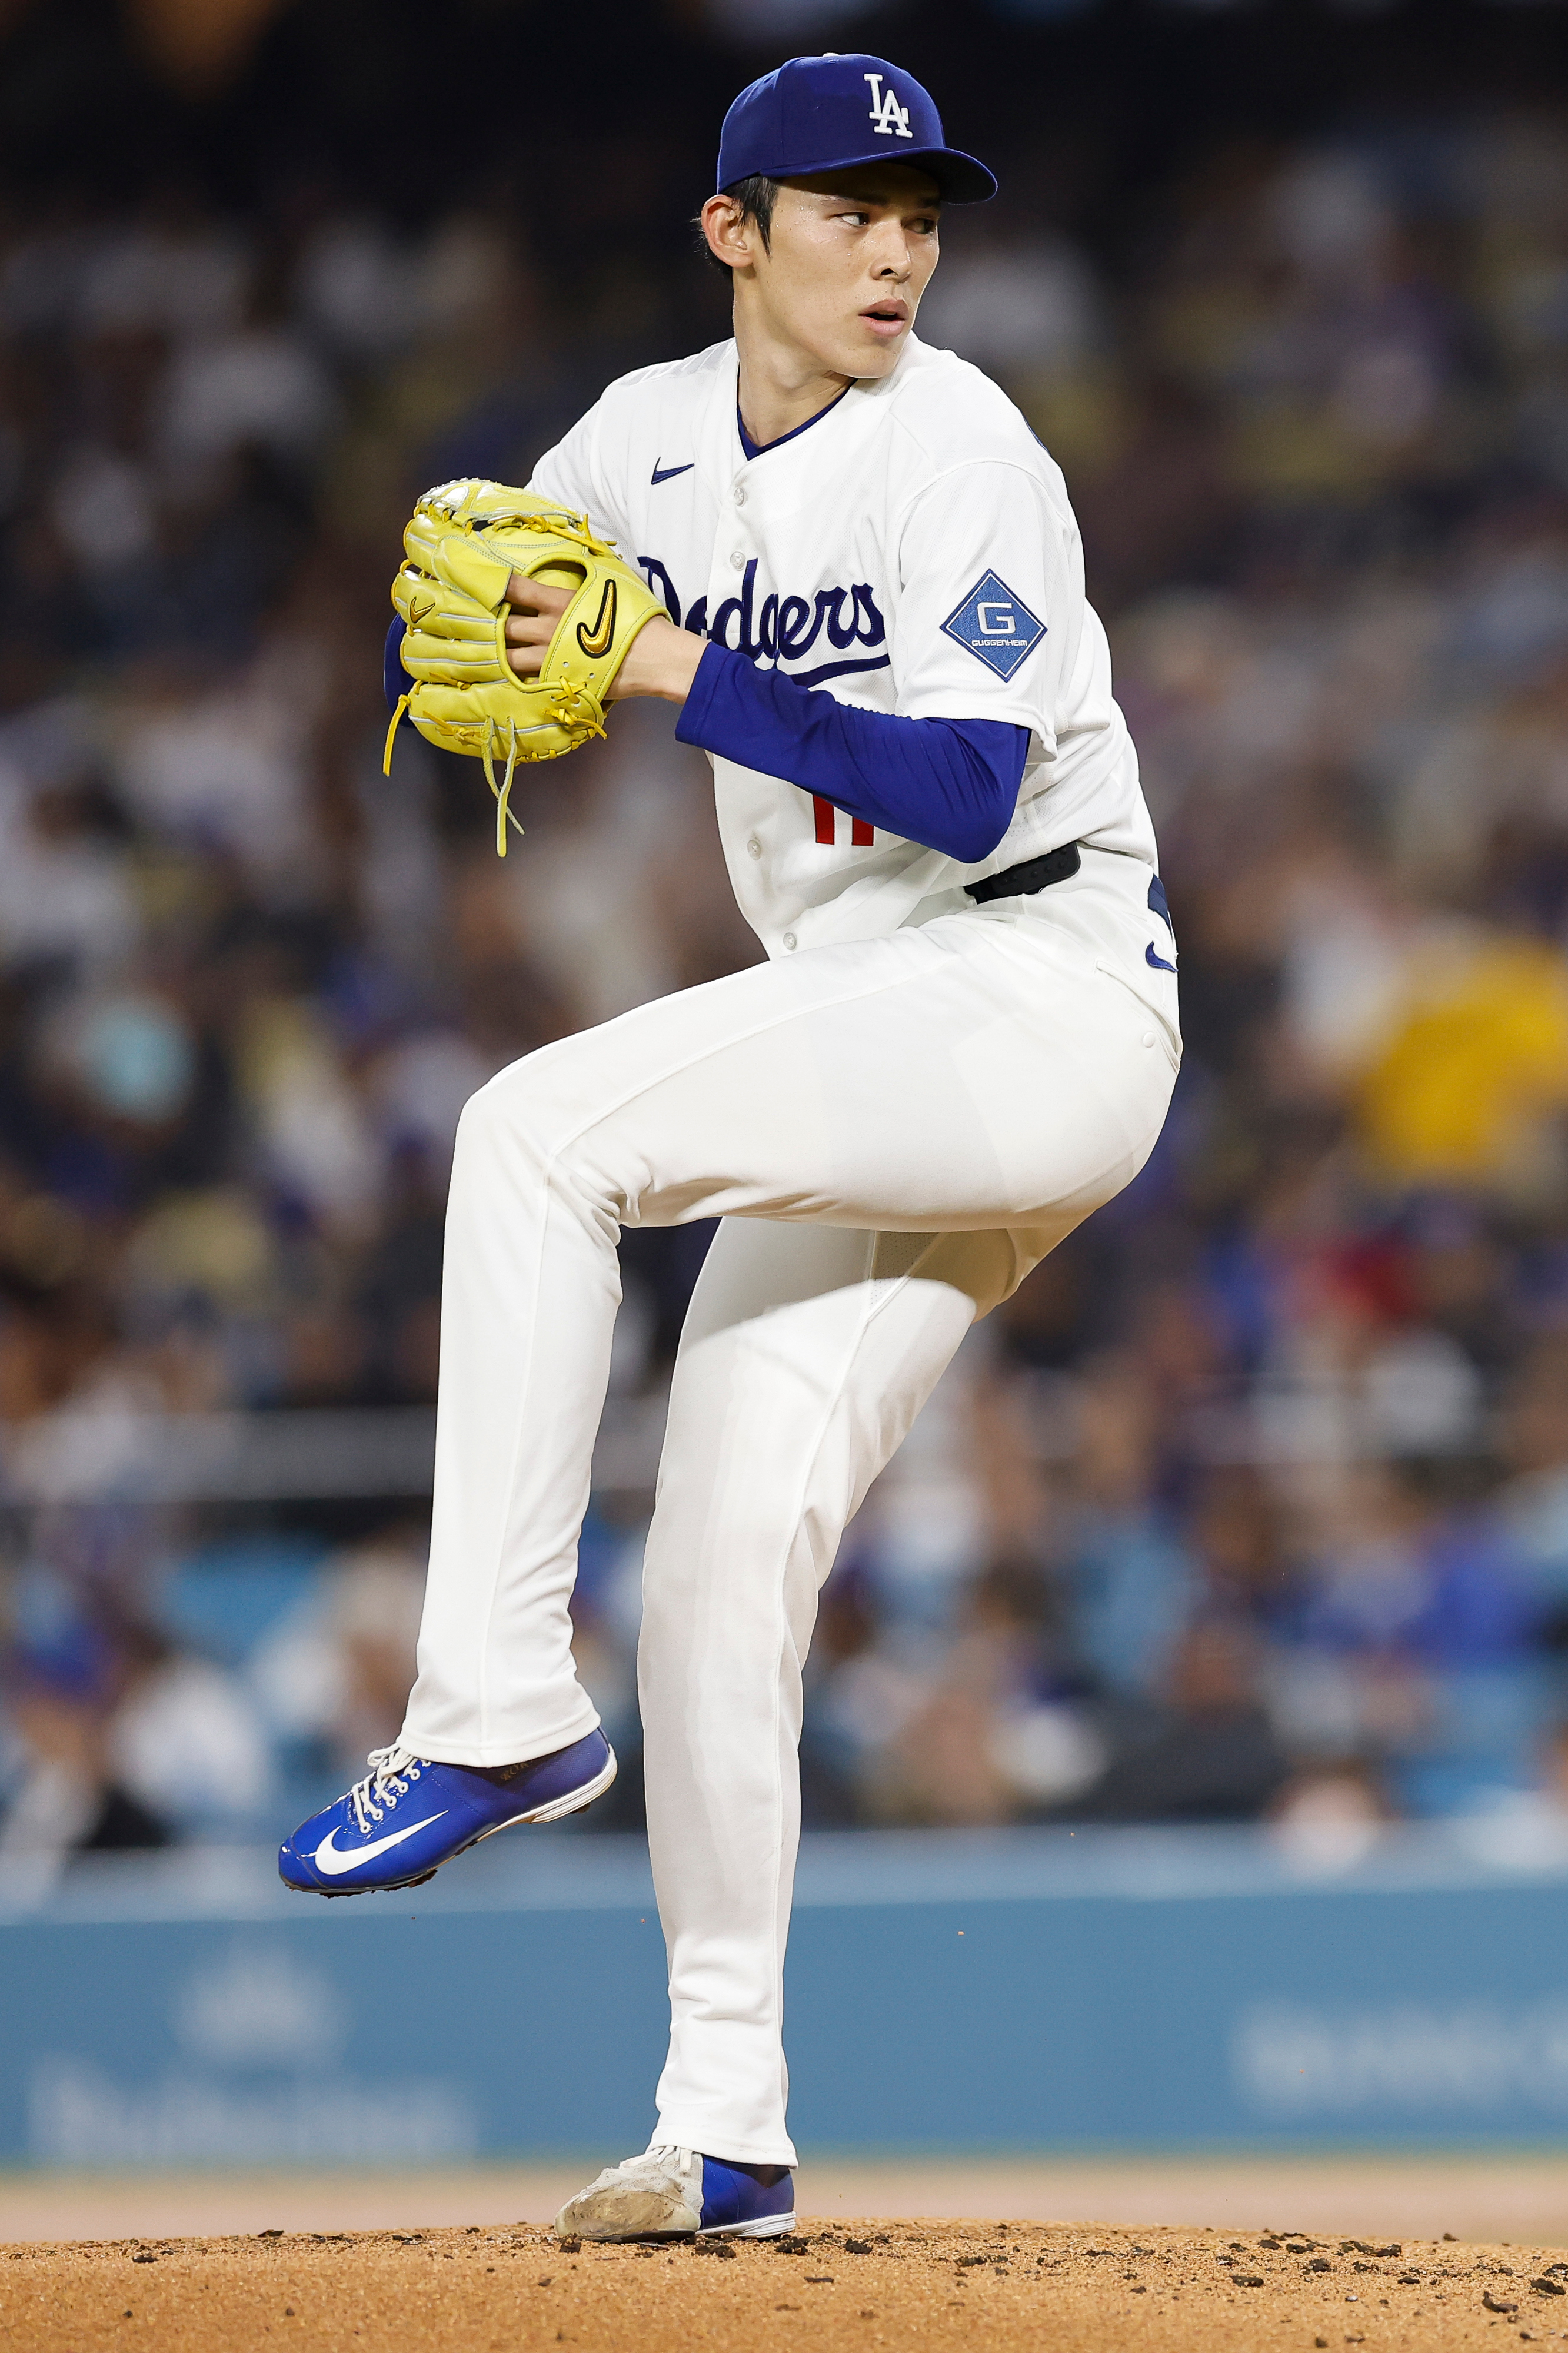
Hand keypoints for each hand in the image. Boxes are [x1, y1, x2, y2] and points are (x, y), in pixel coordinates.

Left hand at [504, 574, 704, 704]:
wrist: (653, 657)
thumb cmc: (636, 617)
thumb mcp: (611, 585)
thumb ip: (587, 578)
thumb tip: (579, 567)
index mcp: (558, 601)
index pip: (516, 589)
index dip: (497, 585)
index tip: (486, 584)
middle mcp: (547, 629)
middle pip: (505, 626)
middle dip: (495, 623)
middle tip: (487, 622)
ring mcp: (550, 659)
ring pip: (509, 657)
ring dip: (501, 653)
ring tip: (496, 651)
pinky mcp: (558, 681)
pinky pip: (527, 681)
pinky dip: (519, 678)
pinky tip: (514, 676)